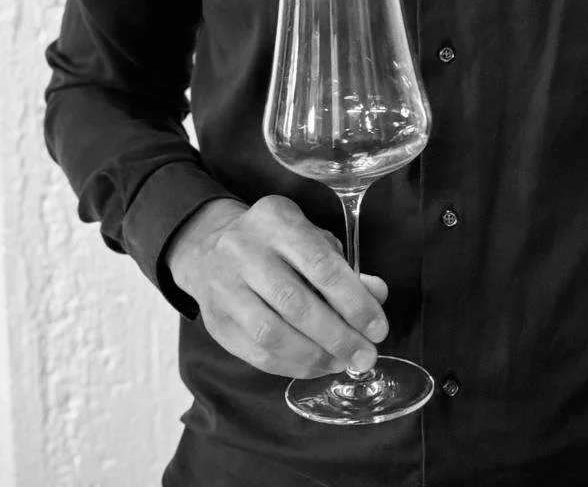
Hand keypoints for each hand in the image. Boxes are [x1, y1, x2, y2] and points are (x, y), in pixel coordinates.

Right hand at [165, 195, 389, 379]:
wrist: (209, 246)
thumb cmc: (274, 242)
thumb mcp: (310, 238)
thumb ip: (343, 266)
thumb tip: (376, 295)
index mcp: (276, 221)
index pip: (320, 265)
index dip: (353, 301)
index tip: (378, 329)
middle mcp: (245, 250)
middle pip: (295, 303)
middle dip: (338, 336)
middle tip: (366, 356)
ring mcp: (224, 287)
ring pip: (272, 334)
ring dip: (315, 356)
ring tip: (342, 363)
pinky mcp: (216, 321)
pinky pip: (256, 354)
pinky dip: (292, 366)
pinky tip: (316, 366)